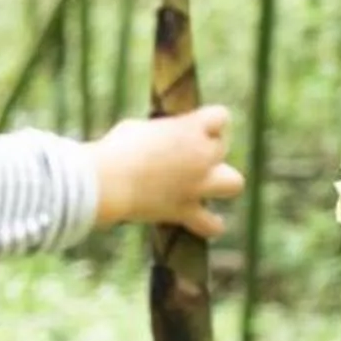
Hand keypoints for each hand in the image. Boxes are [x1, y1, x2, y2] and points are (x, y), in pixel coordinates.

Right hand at [90, 106, 238, 236]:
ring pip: (234, 183)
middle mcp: (202, 155)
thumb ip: (161, 134)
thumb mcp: (139, 129)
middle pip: (222, 147)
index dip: (206, 121)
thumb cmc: (115, 149)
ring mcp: (197, 185)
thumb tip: (161, 142)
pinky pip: (211, 224)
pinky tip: (201, 222)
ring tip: (203, 184)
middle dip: (207, 149)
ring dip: (221, 183)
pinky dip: (209, 224)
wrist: (106, 182)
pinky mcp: (184, 210)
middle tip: (183, 155)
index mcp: (192, 128)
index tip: (189, 127)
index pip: (220, 116)